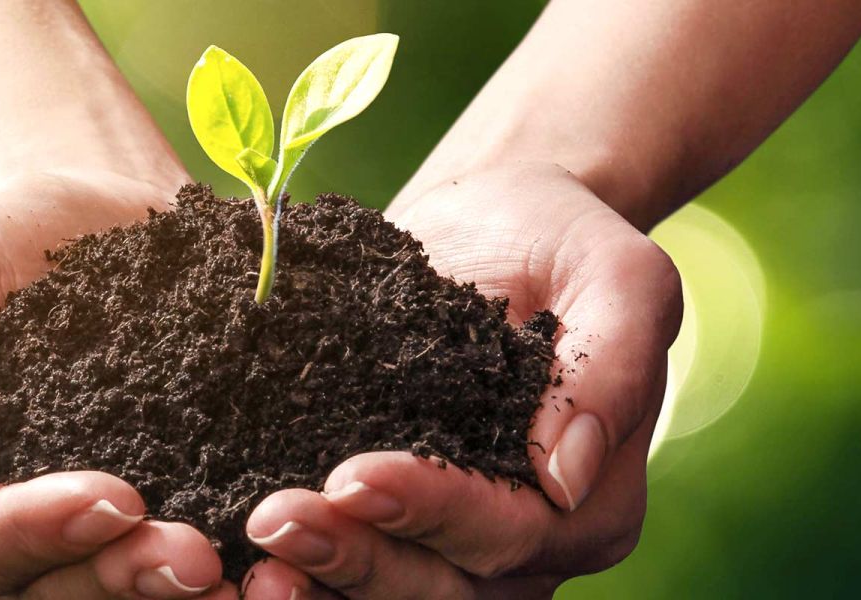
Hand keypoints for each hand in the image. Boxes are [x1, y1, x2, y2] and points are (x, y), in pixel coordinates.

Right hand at [0, 171, 235, 597]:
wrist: (91, 215)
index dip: (31, 533)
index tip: (114, 495)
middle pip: (39, 593)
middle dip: (116, 577)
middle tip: (194, 555)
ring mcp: (70, 548)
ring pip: (105, 597)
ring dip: (164, 595)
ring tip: (228, 572)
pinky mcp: (145, 530)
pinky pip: (165, 577)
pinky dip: (213, 583)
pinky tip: (263, 574)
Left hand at [239, 164, 682, 598]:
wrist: (495, 223)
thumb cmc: (566, 240)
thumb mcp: (620, 274)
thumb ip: (611, 366)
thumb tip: (567, 476)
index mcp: (593, 503)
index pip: (510, 530)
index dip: (433, 511)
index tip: (353, 474)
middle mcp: (528, 545)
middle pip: (442, 585)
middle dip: (357, 557)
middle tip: (274, 518)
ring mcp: (456, 548)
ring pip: (392, 595)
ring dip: (320, 578)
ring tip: (252, 545)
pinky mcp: (394, 527)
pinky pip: (350, 572)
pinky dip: (302, 569)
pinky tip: (240, 553)